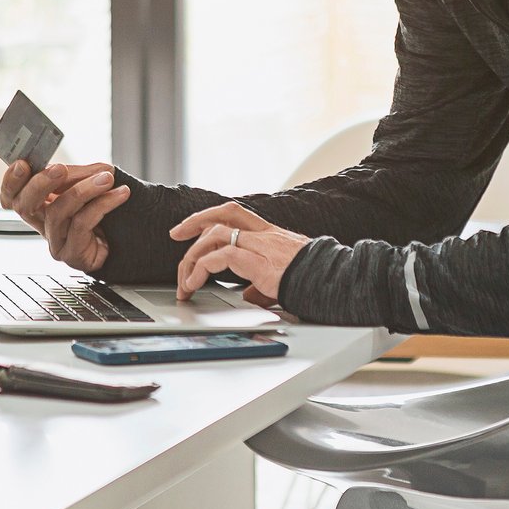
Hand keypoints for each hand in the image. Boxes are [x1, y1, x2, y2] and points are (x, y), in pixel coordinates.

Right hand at [1, 159, 131, 273]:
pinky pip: (81, 224)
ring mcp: (56, 242)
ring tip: (106, 178)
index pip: (12, 196)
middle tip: (61, 168)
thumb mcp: (87, 188)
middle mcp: (42, 225)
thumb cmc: (103, 217)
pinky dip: (102, 204)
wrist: (123, 245)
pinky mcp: (72, 255)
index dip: (11, 181)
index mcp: (39, 206)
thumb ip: (81, 176)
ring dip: (83, 189)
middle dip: (40, 183)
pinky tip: (119, 194)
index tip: (23, 163)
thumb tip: (97, 166)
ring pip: (58, 212)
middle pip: (25, 206)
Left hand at [170, 203, 308, 305]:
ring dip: (193, 256)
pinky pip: (221, 257)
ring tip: (183, 279)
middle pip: (222, 215)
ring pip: (216, 235)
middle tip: (175, 235)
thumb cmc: (313, 280)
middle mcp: (264, 234)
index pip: (236, 213)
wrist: (333, 282)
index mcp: (270, 234)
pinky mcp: (258, 262)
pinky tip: (194, 284)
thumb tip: (244, 295)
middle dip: (194, 223)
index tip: (191, 225)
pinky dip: (201, 269)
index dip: (211, 215)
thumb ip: (259, 284)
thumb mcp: (281, 278)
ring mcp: (261, 246)